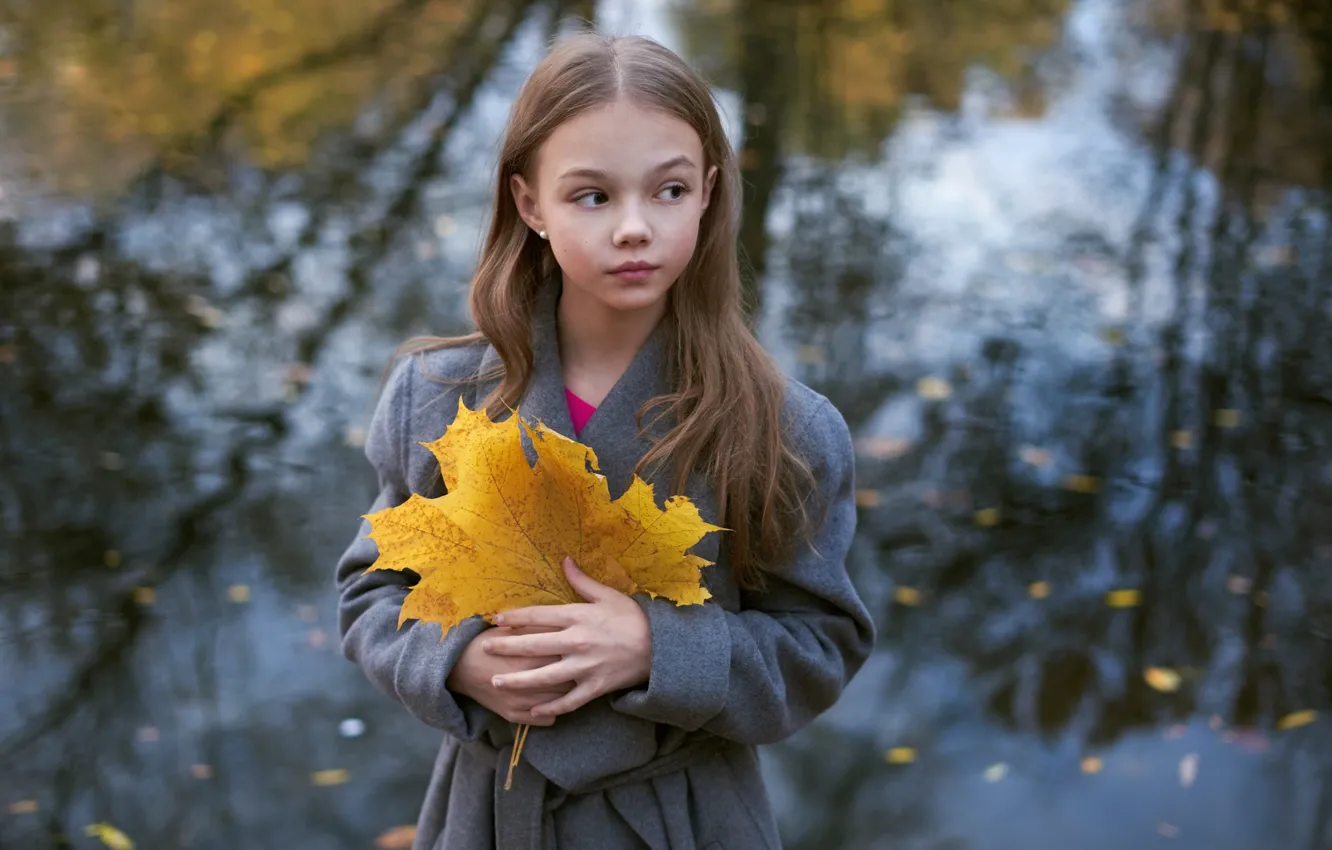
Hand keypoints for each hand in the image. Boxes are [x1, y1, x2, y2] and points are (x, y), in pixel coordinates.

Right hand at [447, 623, 573, 725]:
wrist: (459, 665)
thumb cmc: (489, 642)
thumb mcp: (515, 629)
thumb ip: (542, 629)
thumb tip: (567, 626)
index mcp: (532, 658)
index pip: (567, 659)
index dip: (574, 654)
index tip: (578, 650)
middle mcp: (529, 683)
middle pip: (568, 683)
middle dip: (574, 675)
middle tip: (576, 667)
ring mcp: (522, 703)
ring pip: (559, 703)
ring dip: (565, 694)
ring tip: (566, 683)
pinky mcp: (514, 716)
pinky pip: (546, 720)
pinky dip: (551, 711)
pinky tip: (551, 701)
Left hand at [481, 557, 651, 719]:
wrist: (661, 647)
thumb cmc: (633, 617)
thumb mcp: (608, 594)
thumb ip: (582, 581)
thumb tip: (564, 559)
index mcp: (579, 617)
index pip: (539, 616)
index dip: (515, 617)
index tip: (495, 620)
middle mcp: (577, 642)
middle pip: (534, 645)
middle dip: (506, 647)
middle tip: (485, 649)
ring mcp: (585, 667)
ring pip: (544, 677)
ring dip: (518, 681)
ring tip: (497, 683)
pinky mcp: (595, 687)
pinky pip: (568, 701)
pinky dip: (550, 708)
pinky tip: (532, 710)